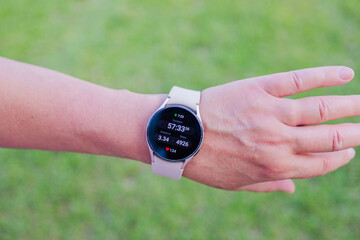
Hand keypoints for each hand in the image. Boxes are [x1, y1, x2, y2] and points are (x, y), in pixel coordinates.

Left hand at [183, 66, 355, 192]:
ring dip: (350, 106)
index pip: (321, 163)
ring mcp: (270, 114)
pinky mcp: (259, 90)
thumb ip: (268, 186)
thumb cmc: (207, 162)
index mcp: (275, 167)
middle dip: (354, 133)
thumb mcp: (236, 183)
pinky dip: (325, 76)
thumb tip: (292, 189)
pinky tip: (345, 73)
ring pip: (321, 109)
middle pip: (329, 137)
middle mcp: (278, 142)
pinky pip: (299, 80)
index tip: (349, 149)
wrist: (179, 135)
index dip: (340, 157)